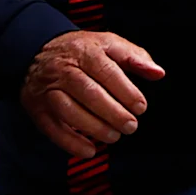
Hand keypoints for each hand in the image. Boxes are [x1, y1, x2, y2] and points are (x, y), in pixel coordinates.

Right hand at [23, 30, 161, 153]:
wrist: (39, 51)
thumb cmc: (82, 51)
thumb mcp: (110, 44)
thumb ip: (136, 57)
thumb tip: (158, 73)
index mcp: (85, 51)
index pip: (107, 72)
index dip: (126, 91)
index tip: (140, 107)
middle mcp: (64, 69)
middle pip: (88, 93)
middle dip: (113, 113)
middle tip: (130, 126)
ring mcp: (48, 89)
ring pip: (69, 111)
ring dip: (93, 128)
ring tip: (113, 136)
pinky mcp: (37, 107)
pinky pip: (52, 128)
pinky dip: (70, 143)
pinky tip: (89, 150)